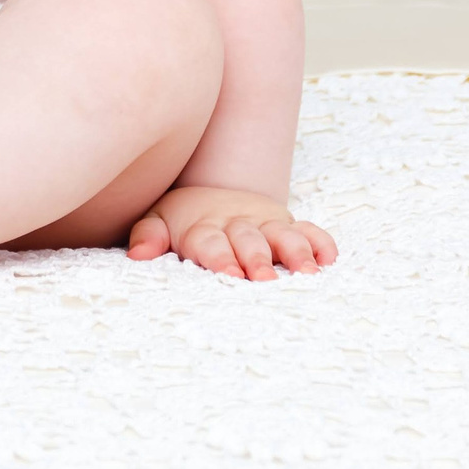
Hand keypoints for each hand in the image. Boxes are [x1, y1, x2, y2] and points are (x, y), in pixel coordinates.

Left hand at [127, 185, 336, 280]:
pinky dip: (321, 242)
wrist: (207, 189)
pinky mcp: (286, 223)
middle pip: (249, 240)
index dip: (219, 256)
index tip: (228, 273)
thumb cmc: (181, 220)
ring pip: (283, 234)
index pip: (210, 241)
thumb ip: (148, 236)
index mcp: (204, 226)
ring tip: (308, 273)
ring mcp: (265, 222)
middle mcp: (237, 222)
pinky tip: (330, 259)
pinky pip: (310, 230)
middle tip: (265, 279)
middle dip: (257, 258)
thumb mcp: (158, 221)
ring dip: (296, 252)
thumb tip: (138, 255)